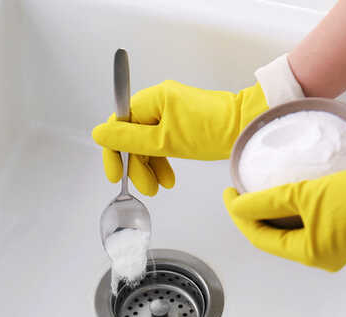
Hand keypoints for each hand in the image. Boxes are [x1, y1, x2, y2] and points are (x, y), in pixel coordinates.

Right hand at [92, 80, 266, 195]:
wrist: (246, 127)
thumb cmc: (212, 131)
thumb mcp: (165, 141)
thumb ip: (129, 139)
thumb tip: (99, 133)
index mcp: (151, 99)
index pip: (118, 124)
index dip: (114, 152)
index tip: (115, 174)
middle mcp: (158, 100)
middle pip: (132, 135)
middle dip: (136, 165)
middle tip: (145, 188)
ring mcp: (170, 110)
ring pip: (147, 142)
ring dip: (150, 166)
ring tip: (159, 187)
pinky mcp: (181, 121)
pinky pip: (161, 141)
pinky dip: (162, 160)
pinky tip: (167, 177)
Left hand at [223, 155, 345, 270]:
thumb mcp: (306, 194)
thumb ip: (267, 201)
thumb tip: (238, 205)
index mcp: (310, 253)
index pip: (261, 237)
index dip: (240, 215)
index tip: (229, 193)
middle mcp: (321, 254)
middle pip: (275, 236)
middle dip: (254, 214)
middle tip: (240, 190)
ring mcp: (335, 243)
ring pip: (292, 229)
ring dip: (274, 211)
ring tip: (259, 188)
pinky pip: (310, 221)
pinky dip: (295, 209)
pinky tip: (289, 190)